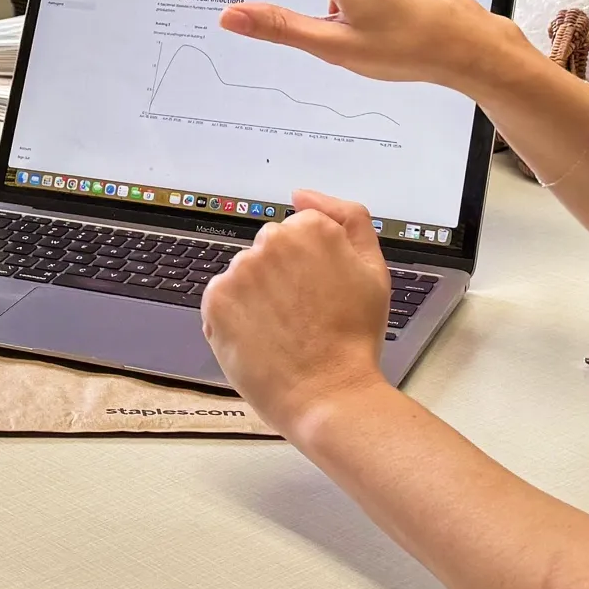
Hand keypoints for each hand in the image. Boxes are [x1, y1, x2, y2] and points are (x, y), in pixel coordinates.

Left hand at [200, 188, 399, 435]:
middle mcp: (270, 241)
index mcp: (311, 228)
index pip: (297, 234)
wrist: (329, 394)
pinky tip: (260, 339)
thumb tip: (300, 194)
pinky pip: (220, 301)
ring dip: (256, 298)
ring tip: (283, 332)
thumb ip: (347, 217)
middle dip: (281, 278)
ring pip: (243, 277)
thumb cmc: (354, 338)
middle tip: (305, 316)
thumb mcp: (373, 269)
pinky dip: (235, 319)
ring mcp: (239, 271)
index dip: (310, 268)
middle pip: (268, 251)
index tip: (321, 294)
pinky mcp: (215, 301)